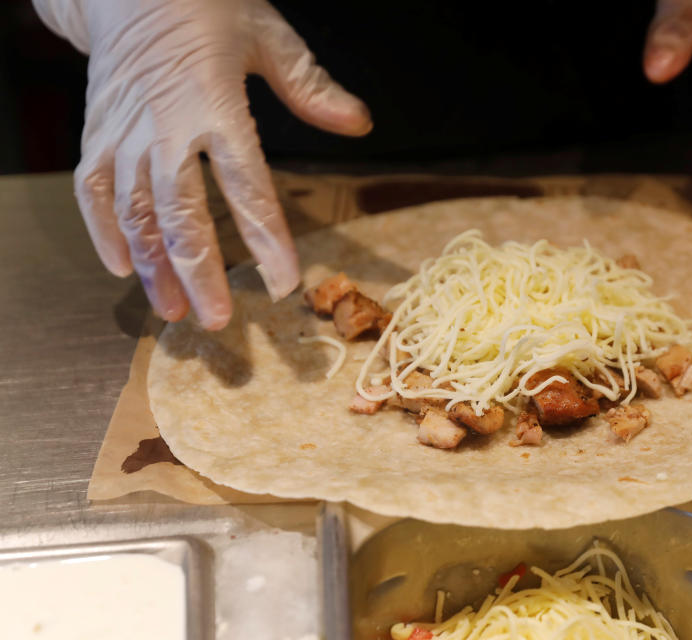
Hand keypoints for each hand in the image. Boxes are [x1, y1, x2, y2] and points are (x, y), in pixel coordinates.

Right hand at [33, 0, 371, 327]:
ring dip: (152, 267)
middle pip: (180, 214)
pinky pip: (92, 191)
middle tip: (216, 318)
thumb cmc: (206, 6)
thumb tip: (360, 124)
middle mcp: (165, 127)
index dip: (266, 239)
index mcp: (215, 104)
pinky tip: (121, 268)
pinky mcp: (97, 133)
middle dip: (199, 272)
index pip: (247, 186)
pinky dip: (103, 232)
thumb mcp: (268, 35)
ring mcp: (125, 133)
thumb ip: (312, 88)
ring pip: (134, 213)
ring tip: (173, 310)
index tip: (283, 283)